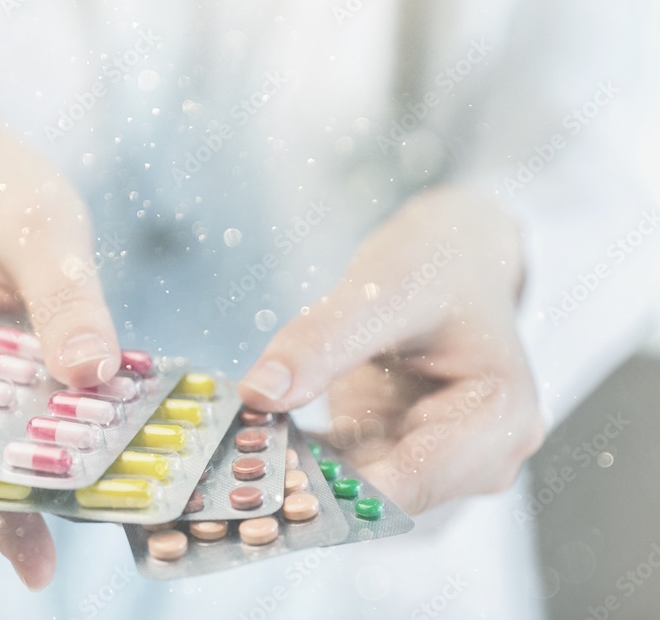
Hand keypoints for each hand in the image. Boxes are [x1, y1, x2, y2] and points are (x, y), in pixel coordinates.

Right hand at [0, 111, 120, 588]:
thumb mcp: (40, 229)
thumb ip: (65, 300)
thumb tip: (93, 375)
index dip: (0, 473)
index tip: (62, 501)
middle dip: (34, 478)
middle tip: (106, 506)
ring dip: (52, 455)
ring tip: (117, 486)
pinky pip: (16, 410)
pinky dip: (57, 422)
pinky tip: (108, 438)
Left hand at [238, 188, 544, 513]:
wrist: (453, 251)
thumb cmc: (438, 263)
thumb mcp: (380, 290)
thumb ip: (321, 341)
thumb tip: (259, 391)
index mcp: (499, 418)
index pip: (412, 479)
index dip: (339, 489)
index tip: (271, 478)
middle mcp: (478, 453)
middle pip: (386, 492)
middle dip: (314, 483)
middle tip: (244, 465)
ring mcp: (438, 455)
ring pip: (358, 485)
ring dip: (301, 474)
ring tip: (243, 454)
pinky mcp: (397, 445)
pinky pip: (345, 465)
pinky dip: (302, 457)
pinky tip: (258, 439)